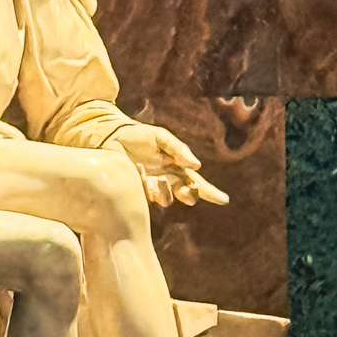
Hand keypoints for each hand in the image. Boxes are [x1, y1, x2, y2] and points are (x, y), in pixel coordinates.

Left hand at [104, 123, 227, 208]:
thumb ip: (179, 150)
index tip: (223, 199)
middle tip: (188, 190)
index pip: (198, 183)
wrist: (113, 136)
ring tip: (160, 178)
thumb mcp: (162, 138)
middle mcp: (168, 181)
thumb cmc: (140, 136)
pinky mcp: (137, 190)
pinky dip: (145, 181)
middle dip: (190, 195)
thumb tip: (197, 165)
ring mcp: (152, 188)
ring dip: (167, 191)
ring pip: (167, 200)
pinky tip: (139, 168)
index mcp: (178, 169)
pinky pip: (146, 193)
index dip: (210, 192)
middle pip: (187, 195)